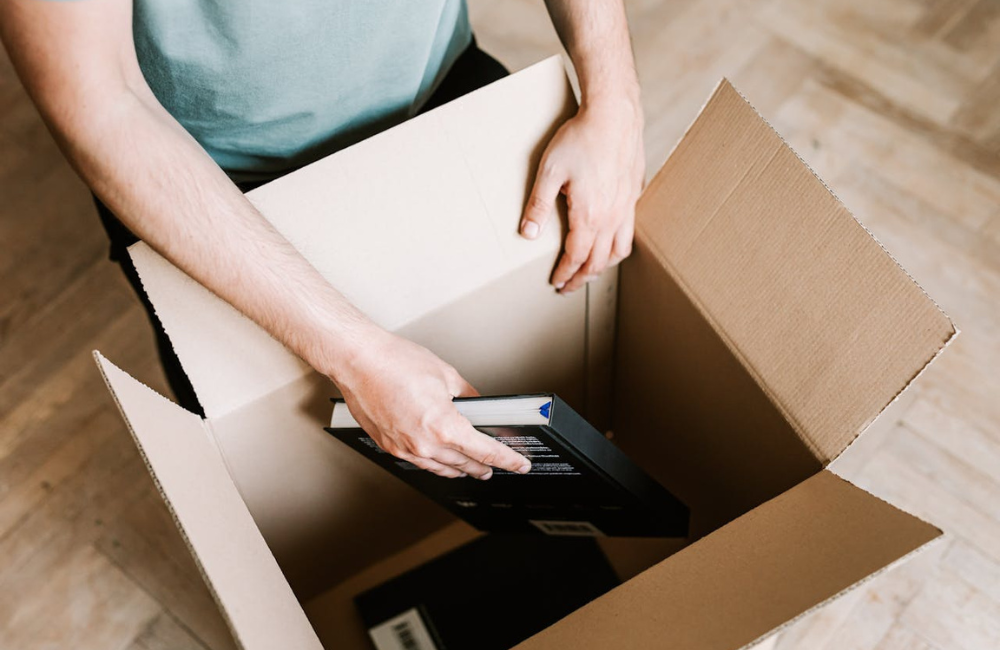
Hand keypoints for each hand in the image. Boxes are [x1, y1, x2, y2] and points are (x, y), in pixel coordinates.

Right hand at [333, 328, 531, 479]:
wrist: (358, 361)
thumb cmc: (394, 362)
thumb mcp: (446, 375)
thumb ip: (468, 396)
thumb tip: (478, 405)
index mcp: (443, 427)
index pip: (485, 452)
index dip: (507, 460)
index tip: (519, 465)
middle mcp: (424, 444)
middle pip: (465, 465)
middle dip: (485, 467)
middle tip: (498, 467)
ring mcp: (404, 448)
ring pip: (441, 468)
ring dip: (461, 470)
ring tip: (472, 469)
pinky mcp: (390, 446)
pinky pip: (420, 463)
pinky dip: (436, 463)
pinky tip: (440, 460)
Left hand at [520, 96, 644, 292]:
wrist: (614, 116)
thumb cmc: (581, 139)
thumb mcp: (550, 172)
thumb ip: (538, 206)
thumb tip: (528, 234)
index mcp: (590, 215)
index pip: (576, 257)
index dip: (565, 274)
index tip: (557, 283)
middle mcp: (612, 217)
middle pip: (599, 261)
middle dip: (582, 277)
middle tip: (569, 286)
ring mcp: (627, 207)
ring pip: (619, 250)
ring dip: (603, 266)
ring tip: (591, 271)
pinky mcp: (634, 195)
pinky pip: (629, 232)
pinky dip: (618, 246)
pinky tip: (610, 241)